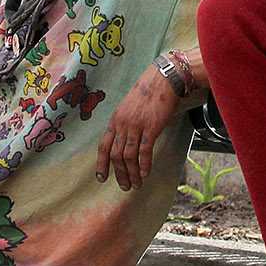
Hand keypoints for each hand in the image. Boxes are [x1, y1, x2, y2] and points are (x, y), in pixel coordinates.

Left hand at [97, 65, 178, 190]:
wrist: (163, 79)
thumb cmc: (149, 91)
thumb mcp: (129, 106)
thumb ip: (126, 122)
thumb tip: (127, 139)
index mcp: (115, 119)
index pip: (103, 146)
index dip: (102, 164)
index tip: (102, 178)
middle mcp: (122, 124)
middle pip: (116, 155)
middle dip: (119, 173)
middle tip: (125, 185)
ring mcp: (136, 126)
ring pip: (128, 156)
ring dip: (132, 173)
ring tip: (136, 184)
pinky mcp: (151, 127)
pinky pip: (144, 150)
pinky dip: (144, 164)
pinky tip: (146, 173)